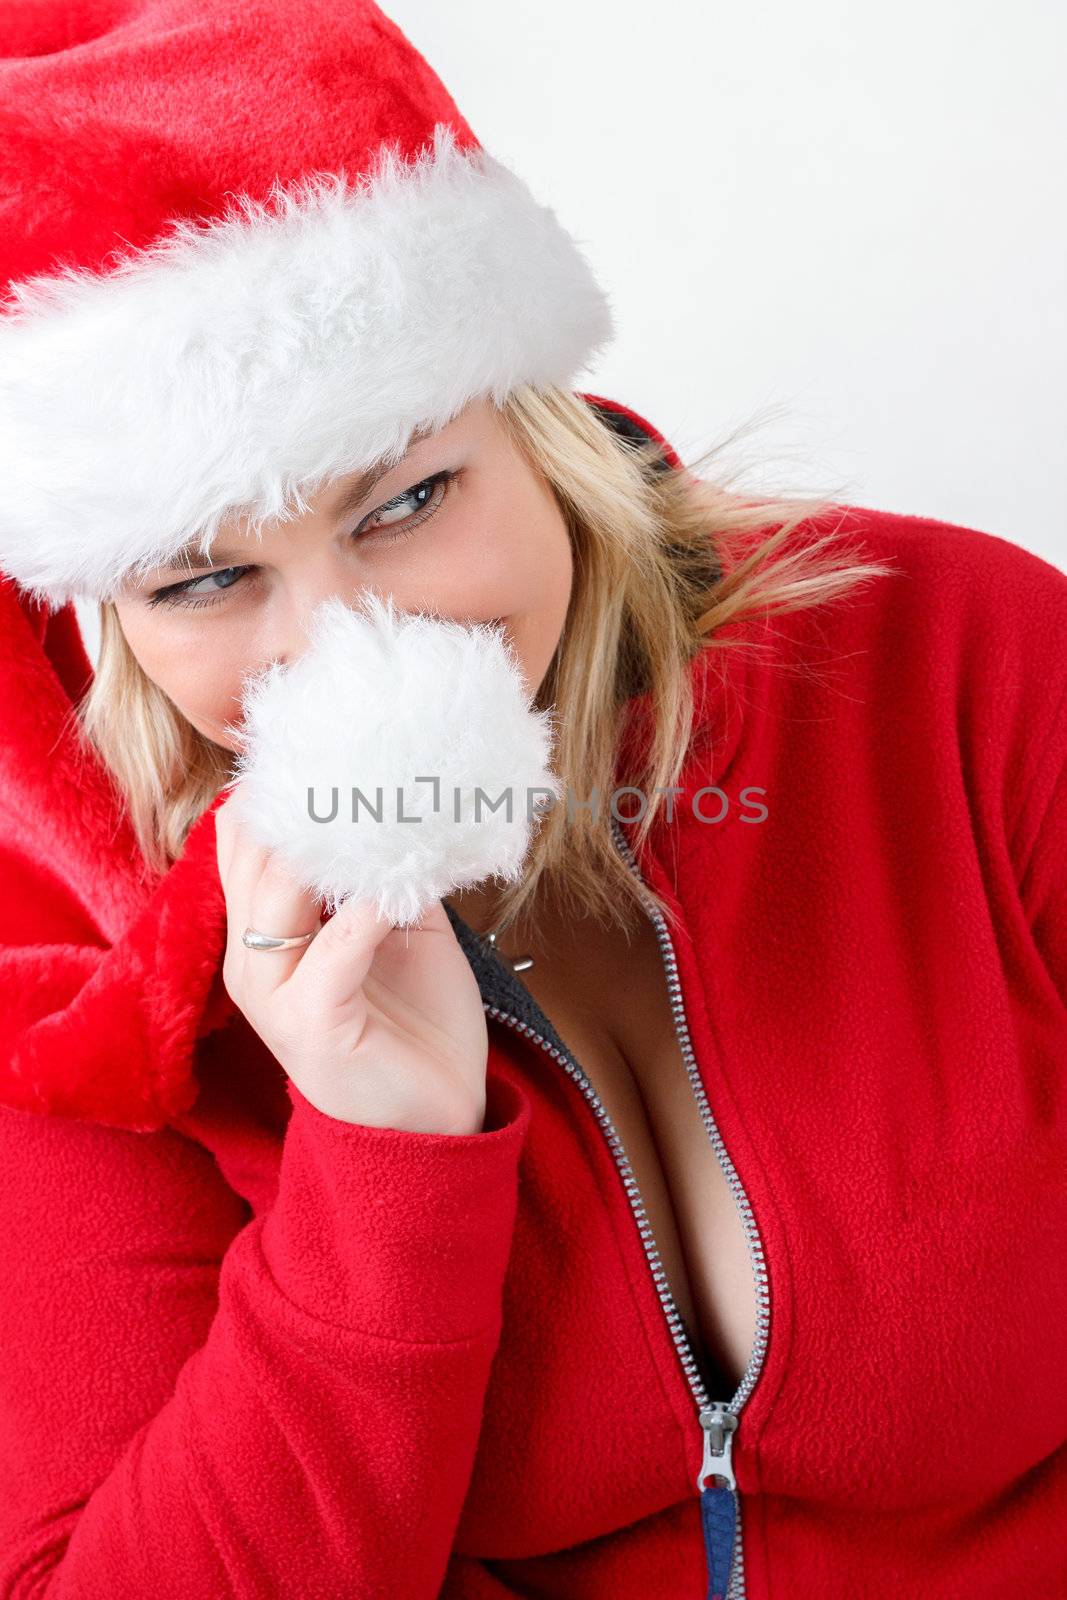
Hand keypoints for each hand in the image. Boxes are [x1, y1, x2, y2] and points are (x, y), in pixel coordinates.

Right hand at [213, 784, 489, 1133]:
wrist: (434, 1118)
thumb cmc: (414, 1020)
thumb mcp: (400, 926)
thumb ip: (388, 868)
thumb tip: (412, 796)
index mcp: (263, 927)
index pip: (245, 835)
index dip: (285, 784)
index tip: (340, 739)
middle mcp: (251, 955)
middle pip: (251, 849)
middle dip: (306, 798)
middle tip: (367, 755)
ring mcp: (272, 992)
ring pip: (277, 890)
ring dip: (335, 844)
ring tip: (385, 807)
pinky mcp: (309, 1025)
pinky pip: (335, 948)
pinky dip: (371, 909)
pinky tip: (407, 888)